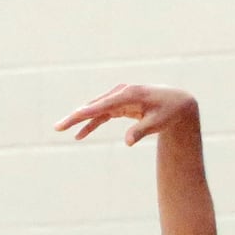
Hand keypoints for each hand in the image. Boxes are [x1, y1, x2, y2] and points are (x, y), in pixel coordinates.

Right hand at [55, 83, 197, 147]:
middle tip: (57, 127)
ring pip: (95, 110)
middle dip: (75, 117)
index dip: (86, 113)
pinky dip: (91, 124)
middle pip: (93, 106)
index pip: (103, 105)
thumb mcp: (157, 123)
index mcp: (128, 95)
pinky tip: (80, 135)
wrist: (177, 104)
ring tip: (62, 129)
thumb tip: (128, 142)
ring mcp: (119, 98)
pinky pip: (102, 115)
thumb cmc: (168, 113)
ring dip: (79, 120)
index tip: (72, 118)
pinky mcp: (120, 105)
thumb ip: (141, 131)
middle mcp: (121, 93)